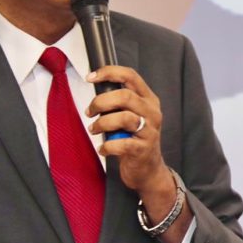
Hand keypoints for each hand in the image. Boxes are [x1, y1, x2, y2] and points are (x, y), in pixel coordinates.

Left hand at [85, 65, 192, 242]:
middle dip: (101, 102)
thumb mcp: (132, 115)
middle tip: (90, 112)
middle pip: (125, 96)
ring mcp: (150, 131)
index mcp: (148, 99)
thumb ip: (119, 102)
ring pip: (124, 118)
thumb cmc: (134, 139)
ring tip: (94, 130)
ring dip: (102, 123)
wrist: (148, 170)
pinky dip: (107, 146)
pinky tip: (103, 149)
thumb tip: (95, 89)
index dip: (109, 72)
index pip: (131, 76)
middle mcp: (152, 112)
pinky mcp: (143, 150)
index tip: (90, 77)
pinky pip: (121, 144)